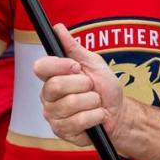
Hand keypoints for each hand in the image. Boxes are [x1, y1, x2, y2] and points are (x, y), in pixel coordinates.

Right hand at [34, 23, 125, 146]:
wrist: (119, 112)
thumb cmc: (104, 86)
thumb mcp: (93, 63)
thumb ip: (74, 48)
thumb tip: (58, 28)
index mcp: (52, 77)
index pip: (40, 67)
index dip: (59, 65)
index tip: (76, 67)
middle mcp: (48, 96)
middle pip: (55, 86)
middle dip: (83, 85)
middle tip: (91, 87)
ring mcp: (53, 115)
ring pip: (70, 104)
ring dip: (92, 102)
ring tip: (96, 103)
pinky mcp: (62, 132)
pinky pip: (78, 121)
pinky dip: (95, 116)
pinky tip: (97, 116)